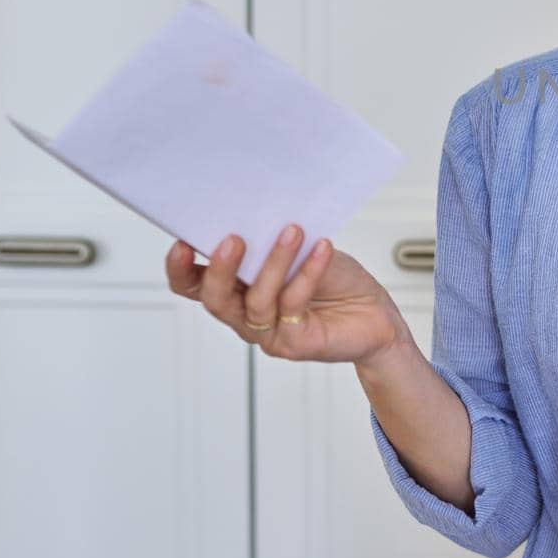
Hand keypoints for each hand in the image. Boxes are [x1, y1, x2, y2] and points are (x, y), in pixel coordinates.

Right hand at [165, 226, 412, 366]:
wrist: (376, 315)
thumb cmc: (337, 281)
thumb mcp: (304, 252)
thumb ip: (275, 241)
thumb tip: (258, 213)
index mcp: (238, 291)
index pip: (195, 285)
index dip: (181, 269)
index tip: (182, 242)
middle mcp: (246, 316)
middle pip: (215, 299)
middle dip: (219, 269)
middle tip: (233, 239)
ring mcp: (269, 334)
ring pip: (257, 301)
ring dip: (274, 263)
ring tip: (292, 232)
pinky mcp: (296, 343)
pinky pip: (293, 306)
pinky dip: (307, 273)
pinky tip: (322, 249)